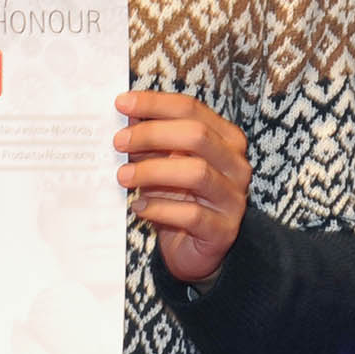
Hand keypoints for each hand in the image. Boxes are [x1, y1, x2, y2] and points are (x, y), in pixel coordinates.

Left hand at [115, 91, 251, 284]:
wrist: (195, 250)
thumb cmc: (180, 198)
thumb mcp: (165, 164)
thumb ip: (153, 141)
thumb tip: (127, 115)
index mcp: (226, 139)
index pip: (192, 109)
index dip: (156, 104)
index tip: (122, 103)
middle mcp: (235, 165)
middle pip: (197, 136)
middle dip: (153, 134)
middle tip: (118, 142)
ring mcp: (233, 198)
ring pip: (196, 173)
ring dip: (153, 171)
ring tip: (123, 176)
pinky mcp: (223, 230)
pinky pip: (191, 214)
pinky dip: (159, 209)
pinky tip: (138, 207)